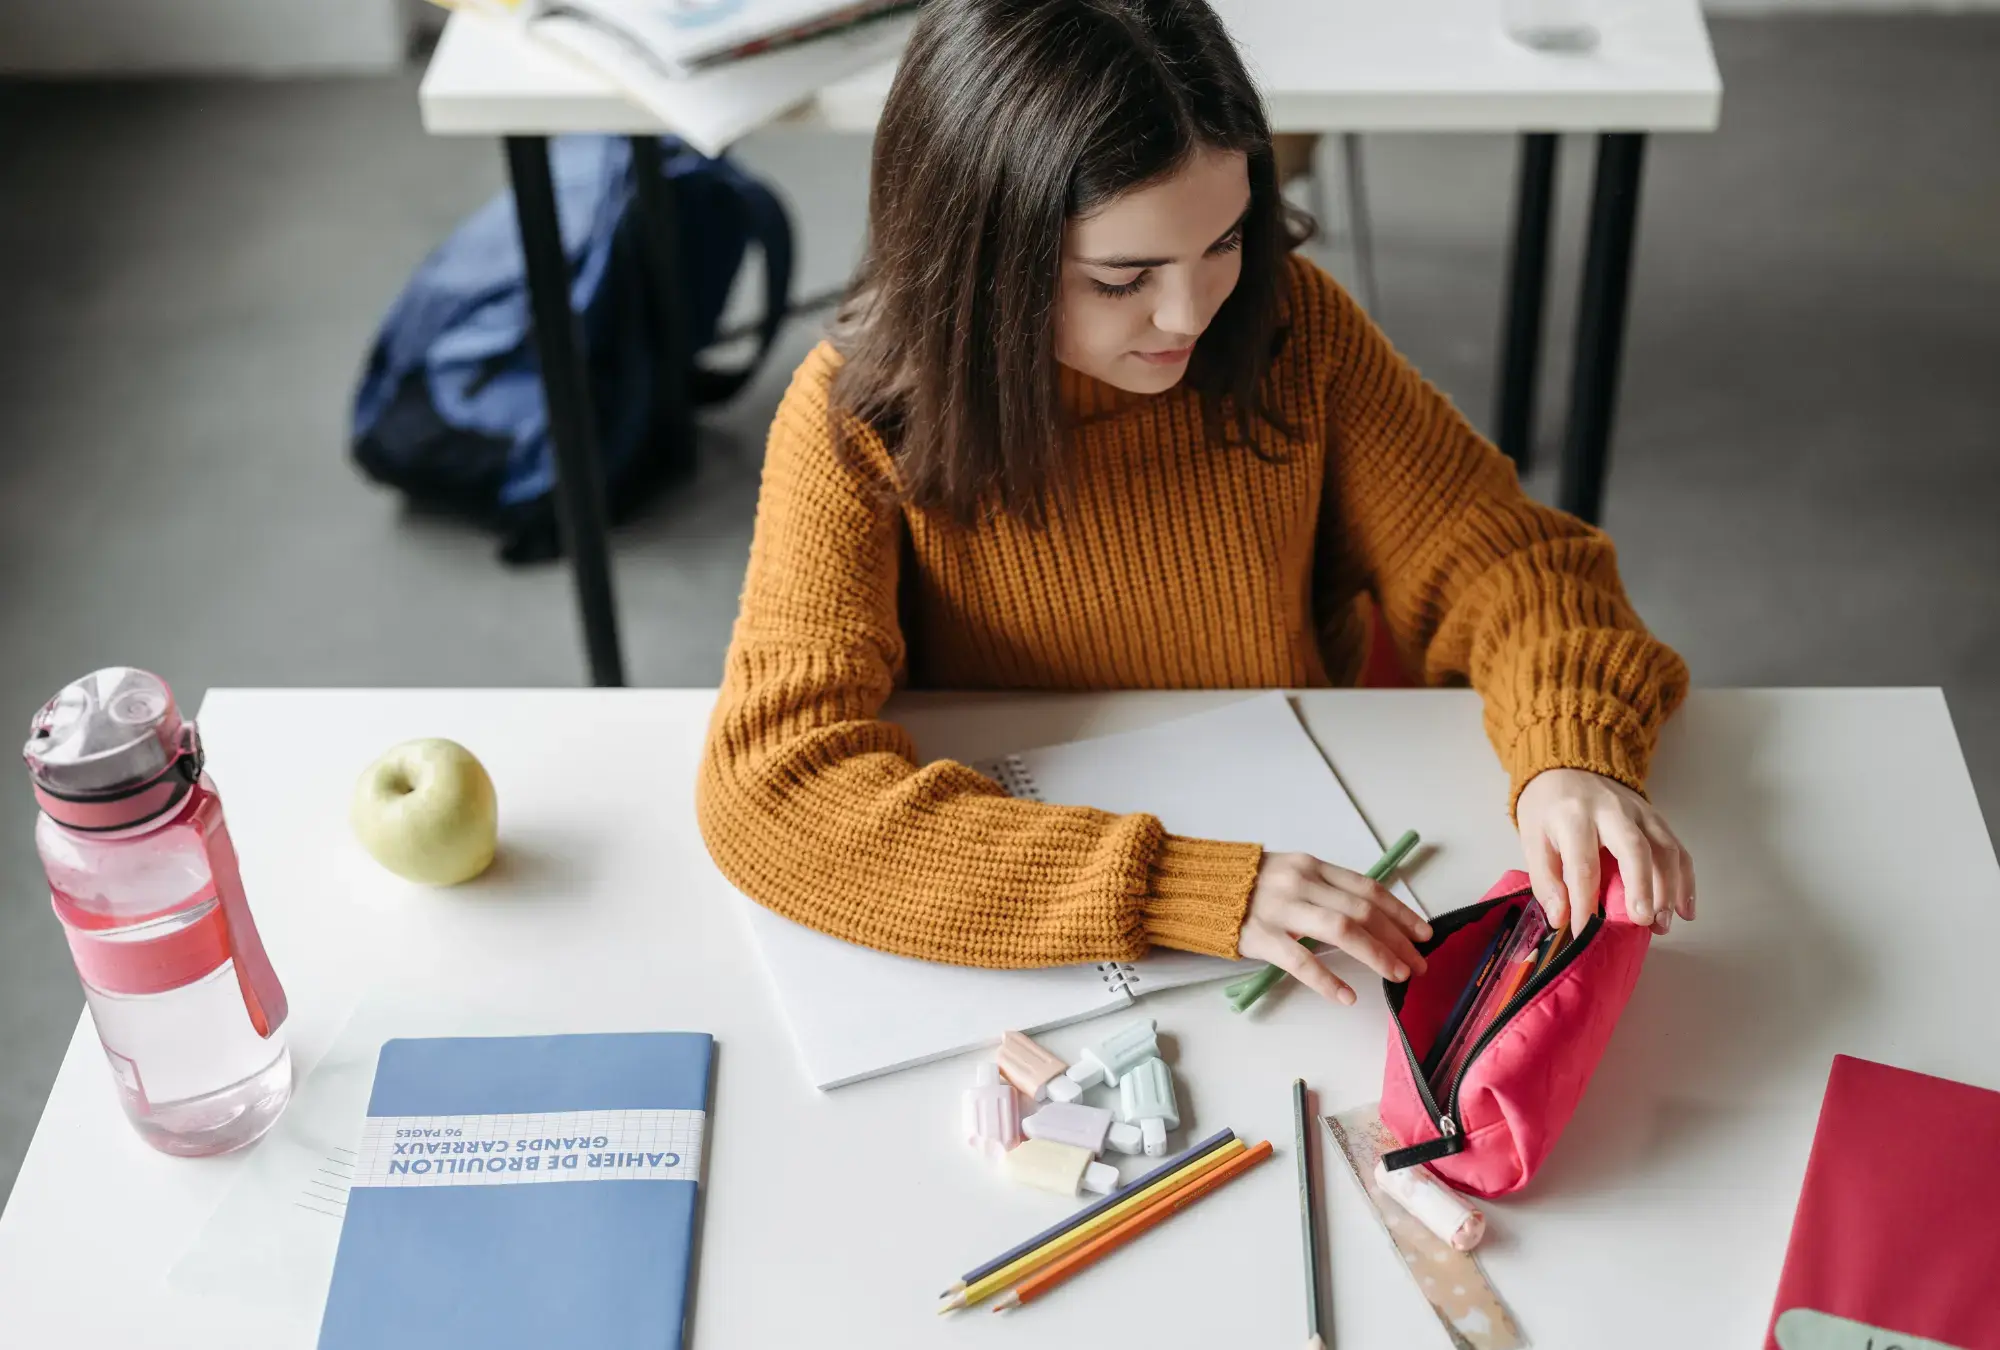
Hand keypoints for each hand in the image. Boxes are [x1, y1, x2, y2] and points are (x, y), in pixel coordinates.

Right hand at [1238, 853, 1432, 1005]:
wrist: (1194, 887)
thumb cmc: (1246, 887)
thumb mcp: (1289, 875)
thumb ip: (1323, 890)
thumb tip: (1367, 918)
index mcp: (1311, 866)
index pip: (1367, 888)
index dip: (1400, 912)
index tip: (1423, 933)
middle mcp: (1301, 882)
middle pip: (1363, 910)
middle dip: (1398, 939)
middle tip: (1418, 964)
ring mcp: (1281, 909)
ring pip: (1342, 929)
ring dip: (1376, 954)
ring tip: (1396, 975)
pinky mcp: (1261, 935)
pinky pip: (1301, 960)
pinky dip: (1328, 980)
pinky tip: (1347, 996)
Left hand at [1516, 768, 1694, 937]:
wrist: (1568, 766)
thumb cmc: (1549, 808)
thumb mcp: (1532, 838)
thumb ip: (1545, 879)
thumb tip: (1560, 918)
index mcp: (1573, 817)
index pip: (1582, 863)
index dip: (1584, 901)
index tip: (1584, 932)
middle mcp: (1610, 811)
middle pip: (1633, 848)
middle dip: (1642, 888)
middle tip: (1643, 922)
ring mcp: (1638, 812)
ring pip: (1664, 848)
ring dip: (1669, 889)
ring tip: (1662, 924)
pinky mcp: (1656, 818)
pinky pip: (1677, 848)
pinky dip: (1686, 880)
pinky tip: (1685, 909)